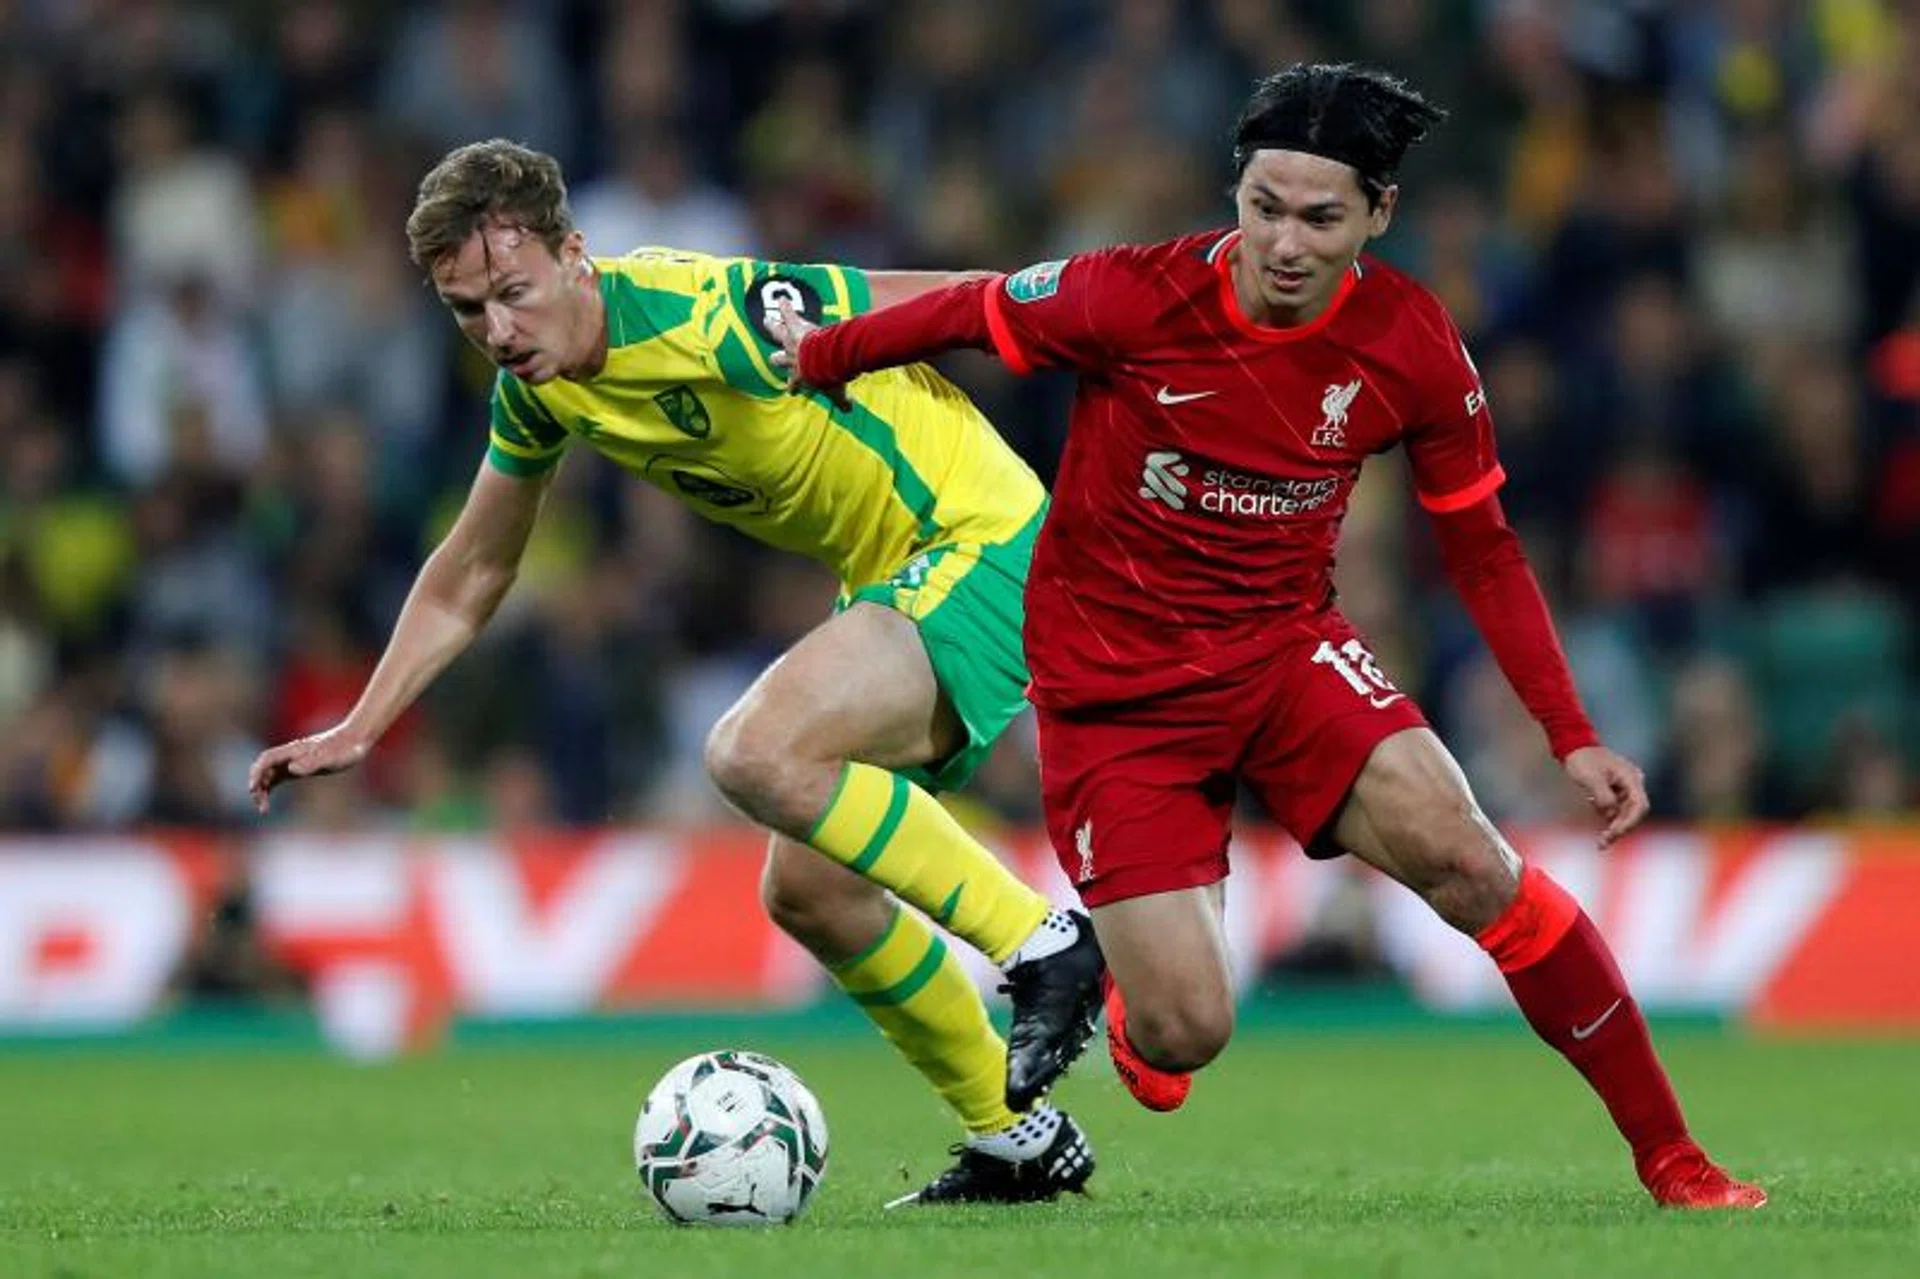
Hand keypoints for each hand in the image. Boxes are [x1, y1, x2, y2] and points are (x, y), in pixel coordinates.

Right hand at [248, 725, 371, 813]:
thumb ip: (311, 763)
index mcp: (295, 750)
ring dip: (262, 788)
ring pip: (269, 773)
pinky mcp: (301, 767)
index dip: (257, 773)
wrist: (356, 741)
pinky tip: (268, 801)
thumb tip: (291, 770)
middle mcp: (291, 754)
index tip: (254, 789)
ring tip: (263, 808)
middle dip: (257, 784)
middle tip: (261, 805)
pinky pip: (278, 777)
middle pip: (264, 767)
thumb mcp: (331, 759)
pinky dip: (270, 787)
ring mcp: (295, 760)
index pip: (267, 759)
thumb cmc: (345, 750)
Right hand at [766, 299, 849, 408]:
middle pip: (777, 359)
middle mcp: (791, 359)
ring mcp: (791, 342)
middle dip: (776, 358)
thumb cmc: (829, 377)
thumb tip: (850, 410)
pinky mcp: (795, 328)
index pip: (793, 384)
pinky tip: (782, 299)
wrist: (825, 360)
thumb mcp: (836, 392)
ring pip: (777, 334)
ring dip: (772, 327)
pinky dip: (784, 307)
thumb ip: (843, 400)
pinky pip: (787, 314)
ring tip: (767, 320)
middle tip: (773, 357)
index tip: (792, 391)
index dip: (792, 387)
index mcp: (800, 376)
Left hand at [1562, 744, 1648, 848]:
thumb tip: (1611, 814)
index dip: (1628, 823)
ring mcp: (1625, 786)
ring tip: (1599, 839)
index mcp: (1631, 778)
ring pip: (1625, 812)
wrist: (1574, 745)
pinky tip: (1595, 814)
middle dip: (1619, 828)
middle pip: (1633, 812)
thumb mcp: (1590, 778)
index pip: (1639, 806)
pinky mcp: (1617, 790)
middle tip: (1602, 843)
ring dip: (1613, 825)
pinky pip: (1617, 808)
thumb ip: (1603, 797)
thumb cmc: (1582, 759)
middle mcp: (1633, 783)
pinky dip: (1607, 816)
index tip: (1613, 833)